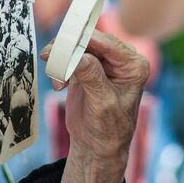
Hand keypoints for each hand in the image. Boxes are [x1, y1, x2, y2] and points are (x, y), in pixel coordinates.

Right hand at [44, 30, 150, 182]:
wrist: (96, 145)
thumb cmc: (108, 128)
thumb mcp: (102, 103)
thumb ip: (92, 77)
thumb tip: (77, 55)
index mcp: (134, 65)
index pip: (108, 44)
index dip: (85, 39)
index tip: (64, 37)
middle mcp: (121, 60)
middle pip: (90, 41)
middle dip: (68, 49)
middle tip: (49, 56)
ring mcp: (103, 63)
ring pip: (76, 47)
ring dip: (61, 60)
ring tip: (57, 81)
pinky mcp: (86, 68)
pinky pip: (68, 58)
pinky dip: (59, 68)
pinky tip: (59, 86)